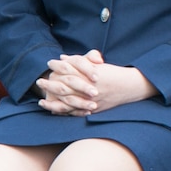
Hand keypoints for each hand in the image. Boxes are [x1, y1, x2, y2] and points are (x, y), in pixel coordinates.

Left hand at [38, 51, 154, 115]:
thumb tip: (62, 58)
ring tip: (42, 101)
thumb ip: (79, 61)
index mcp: (91, 75)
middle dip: (51, 84)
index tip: (49, 64)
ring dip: (53, 101)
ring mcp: (91, 100)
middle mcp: (90, 88)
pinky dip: (63, 112)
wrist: (131, 87)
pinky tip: (53, 110)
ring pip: (68, 102)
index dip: (58, 66)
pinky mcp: (93, 110)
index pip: (70, 70)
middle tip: (39, 82)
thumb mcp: (98, 64)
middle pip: (65, 86)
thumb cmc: (114, 74)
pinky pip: (75, 112)